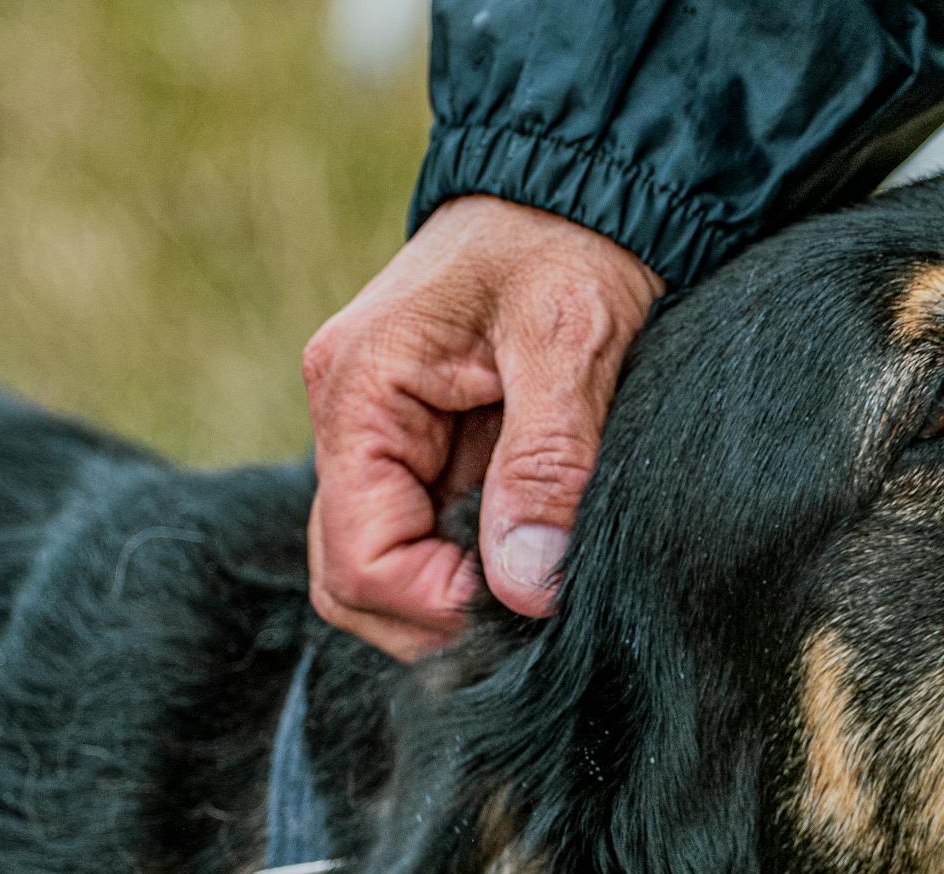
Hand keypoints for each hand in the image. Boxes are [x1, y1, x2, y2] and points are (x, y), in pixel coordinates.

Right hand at [301, 196, 664, 658]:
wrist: (590, 186)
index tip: (522, 605)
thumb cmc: (573, 241)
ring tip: (541, 578)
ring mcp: (386, 439)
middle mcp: (353, 422)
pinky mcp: (429, 449)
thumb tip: (526, 587)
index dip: (434, 605)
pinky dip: (477, 566)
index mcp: (359, 392)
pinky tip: (536, 553)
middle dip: (437, 618)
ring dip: (457, 597)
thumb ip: (546, 463)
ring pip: (388, 571)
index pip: (356, 560)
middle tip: (535, 610)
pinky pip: (429, 538)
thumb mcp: (570, 340)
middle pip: (354, 582)